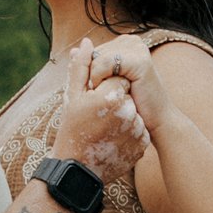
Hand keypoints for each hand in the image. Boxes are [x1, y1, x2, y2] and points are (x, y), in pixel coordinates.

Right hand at [52, 40, 148, 179]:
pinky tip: (113, 141)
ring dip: (123, 117)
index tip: (95, 103)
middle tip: (99, 117)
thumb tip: (87, 42)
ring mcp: (136, 130)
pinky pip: (139, 131)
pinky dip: (129, 133)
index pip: (118, 78)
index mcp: (111, 96)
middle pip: (127, 94)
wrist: (77, 170)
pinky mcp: (142, 145)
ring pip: (134, 112)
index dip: (105, 89)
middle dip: (115, 101)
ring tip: (105, 131)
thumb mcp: (72, 96)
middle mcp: (127, 112)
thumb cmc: (71, 130)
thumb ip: (81, 67)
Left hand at [80, 31, 170, 132]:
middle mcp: (131, 41)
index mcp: (123, 44)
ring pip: (95, 58)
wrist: (156, 121)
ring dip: (97, 80)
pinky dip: (101, 80)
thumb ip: (90, 66)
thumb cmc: (132, 105)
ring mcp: (137, 48)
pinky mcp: (139, 59)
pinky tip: (115, 91)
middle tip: (111, 93)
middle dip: (93, 77)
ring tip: (114, 93)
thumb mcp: (105, 83)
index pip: (91, 52)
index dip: (90, 74)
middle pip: (92, 54)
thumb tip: (73, 50)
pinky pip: (103, 63)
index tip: (104, 90)